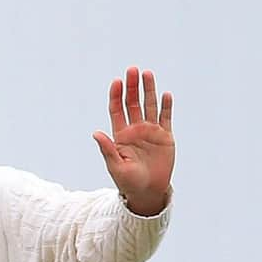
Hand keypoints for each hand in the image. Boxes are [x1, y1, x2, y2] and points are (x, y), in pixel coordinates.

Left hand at [93, 67, 174, 215]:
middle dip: (132, 86)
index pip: (117, 110)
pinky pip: (166, 118)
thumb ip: (107, 149)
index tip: (117, 82)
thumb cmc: (128, 182)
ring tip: (147, 73)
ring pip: (149, 106)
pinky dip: (166, 106)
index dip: (116, 95)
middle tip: (133, 69)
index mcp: (121, 135)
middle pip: (133, 103)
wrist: (147, 192)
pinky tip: (166, 94)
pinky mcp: (165, 137)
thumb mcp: (115, 166)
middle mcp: (135, 130)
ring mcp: (150, 132)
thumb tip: (96, 133)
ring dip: (149, 90)